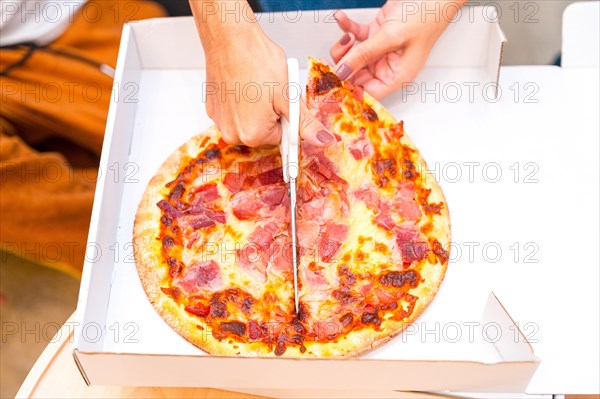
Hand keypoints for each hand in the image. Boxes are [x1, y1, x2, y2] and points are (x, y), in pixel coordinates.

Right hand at [191, 1, 333, 146]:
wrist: (230, 38)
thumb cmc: (257, 61)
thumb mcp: (288, 96)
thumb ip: (305, 123)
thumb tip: (322, 141)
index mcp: (253, 135)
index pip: (282, 138)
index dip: (287, 118)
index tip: (284, 102)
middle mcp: (233, 134)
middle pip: (264, 133)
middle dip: (272, 114)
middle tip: (272, 91)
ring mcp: (221, 122)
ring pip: (249, 122)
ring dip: (256, 108)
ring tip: (257, 86)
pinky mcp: (213, 109)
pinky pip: (234, 113)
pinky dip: (241, 102)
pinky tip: (244, 84)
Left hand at [330, 0, 465, 98]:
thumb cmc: (426, 15)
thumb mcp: (391, 37)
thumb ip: (364, 55)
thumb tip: (342, 71)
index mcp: (397, 75)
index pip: (368, 93)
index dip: (349, 89)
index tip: (334, 81)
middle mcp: (388, 66)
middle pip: (355, 76)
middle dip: (342, 65)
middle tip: (335, 56)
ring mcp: (380, 50)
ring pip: (351, 57)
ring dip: (343, 47)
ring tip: (347, 35)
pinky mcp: (376, 34)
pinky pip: (355, 36)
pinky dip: (346, 28)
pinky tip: (342, 19)